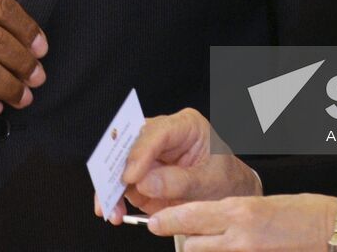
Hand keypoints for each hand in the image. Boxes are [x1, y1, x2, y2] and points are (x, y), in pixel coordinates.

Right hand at [95, 108, 261, 222]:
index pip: (158, 131)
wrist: (226, 193)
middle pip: (131, 143)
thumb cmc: (223, 179)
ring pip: (120, 163)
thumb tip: (144, 183)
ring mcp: (150, 155)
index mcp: (185, 125)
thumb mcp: (208, 181)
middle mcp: (163, 135)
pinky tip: (115, 211)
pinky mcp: (142, 174)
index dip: (140, 153)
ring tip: (111, 209)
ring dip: (111, 186)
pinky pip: (121, 183)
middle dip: (118, 168)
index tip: (131, 176)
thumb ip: (178, 181)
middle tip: (110, 189)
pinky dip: (114, 198)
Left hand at [147, 193, 336, 250]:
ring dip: (206, 249)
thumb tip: (212, 219)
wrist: (332, 230)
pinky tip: (233, 247)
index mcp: (240, 210)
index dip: (168, 220)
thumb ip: (234, 213)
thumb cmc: (305, 212)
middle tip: (186, 232)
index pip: (191, 216)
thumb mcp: (263, 204)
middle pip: (193, 244)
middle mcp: (239, 235)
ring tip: (218, 240)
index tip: (154, 221)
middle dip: (188, 239)